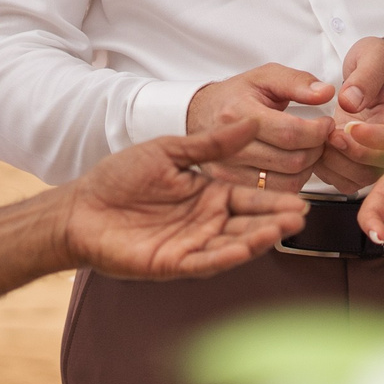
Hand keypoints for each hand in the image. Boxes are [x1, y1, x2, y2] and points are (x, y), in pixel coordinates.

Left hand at [63, 120, 310, 279]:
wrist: (80, 206)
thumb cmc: (120, 177)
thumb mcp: (169, 151)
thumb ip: (211, 144)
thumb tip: (249, 120)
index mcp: (208, 194)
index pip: (249, 197)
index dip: (274, 199)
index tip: (303, 197)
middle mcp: (205, 221)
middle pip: (248, 222)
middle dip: (275, 219)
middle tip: (303, 214)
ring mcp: (191, 244)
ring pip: (233, 242)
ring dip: (259, 237)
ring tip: (284, 229)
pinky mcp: (172, 263)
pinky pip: (206, 261)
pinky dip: (227, 255)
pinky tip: (248, 247)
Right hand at [185, 64, 334, 178]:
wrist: (198, 115)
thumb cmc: (235, 96)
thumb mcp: (265, 77)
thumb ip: (297, 82)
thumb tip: (325, 93)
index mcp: (239, 113)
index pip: (290, 133)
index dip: (318, 131)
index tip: (326, 124)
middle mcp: (231, 146)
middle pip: (293, 160)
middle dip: (317, 149)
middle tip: (319, 137)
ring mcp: (229, 170)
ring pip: (288, 182)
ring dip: (308, 168)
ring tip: (306, 150)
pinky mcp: (231, 186)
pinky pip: (276, 193)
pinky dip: (293, 181)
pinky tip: (292, 165)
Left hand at [310, 39, 383, 192]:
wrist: (373, 71)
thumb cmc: (379, 62)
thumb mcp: (374, 57)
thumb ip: (365, 77)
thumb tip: (350, 101)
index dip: (376, 139)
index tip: (352, 126)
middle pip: (380, 166)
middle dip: (352, 154)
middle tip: (331, 134)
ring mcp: (375, 156)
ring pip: (360, 177)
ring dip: (336, 163)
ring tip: (321, 138)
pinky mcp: (357, 163)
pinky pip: (345, 181)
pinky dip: (327, 171)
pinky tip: (318, 149)